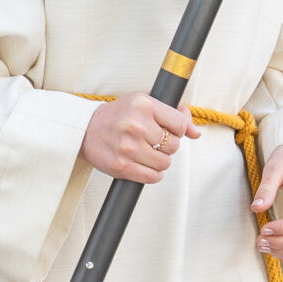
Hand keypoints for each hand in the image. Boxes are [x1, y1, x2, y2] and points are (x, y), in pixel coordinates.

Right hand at [79, 91, 199, 183]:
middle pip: (174, 145)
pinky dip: (153, 174)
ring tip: (147, 153)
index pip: (180, 124)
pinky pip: (153, 177)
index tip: (167, 129)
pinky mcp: (121, 166)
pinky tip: (145, 165)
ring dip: (160, 161)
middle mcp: (136, 124)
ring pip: (165, 163)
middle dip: (168, 146)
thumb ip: (174, 114)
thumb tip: (196, 133)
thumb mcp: (145, 104)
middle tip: (153, 142)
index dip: (177, 129)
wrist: (86, 129)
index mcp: (144, 104)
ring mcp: (128, 146)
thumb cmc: (120, 115)